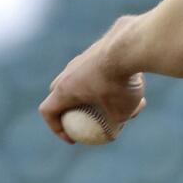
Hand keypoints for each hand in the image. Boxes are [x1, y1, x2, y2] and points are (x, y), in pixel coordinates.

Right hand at [39, 16, 146, 144]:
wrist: (130, 46)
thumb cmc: (121, 82)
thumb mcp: (122, 112)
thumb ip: (117, 123)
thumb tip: (116, 129)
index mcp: (65, 89)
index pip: (48, 110)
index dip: (55, 127)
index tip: (72, 137)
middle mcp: (69, 71)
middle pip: (60, 90)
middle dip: (69, 105)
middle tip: (84, 116)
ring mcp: (83, 57)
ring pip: (84, 77)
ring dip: (96, 91)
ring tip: (119, 101)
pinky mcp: (100, 46)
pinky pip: (101, 66)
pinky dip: (111, 77)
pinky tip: (134, 83)